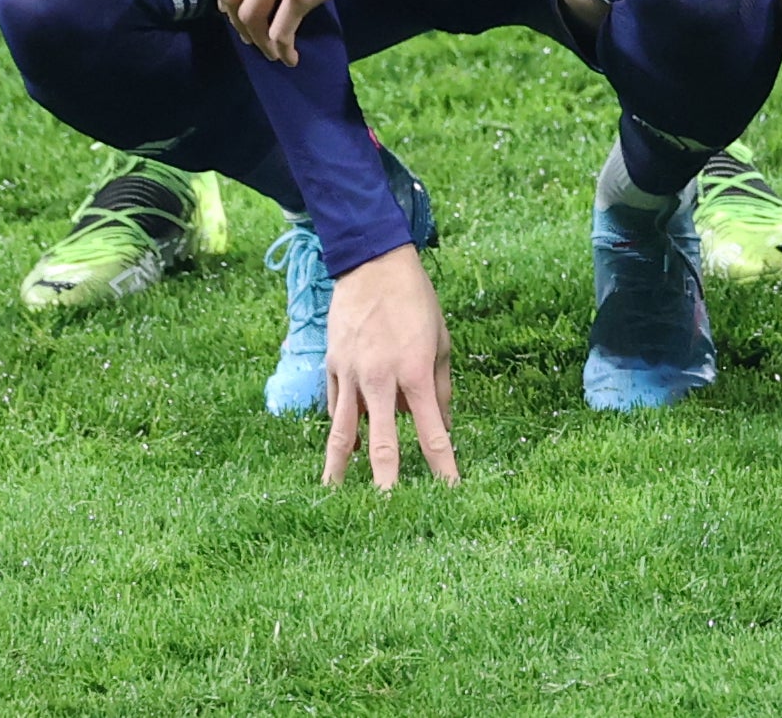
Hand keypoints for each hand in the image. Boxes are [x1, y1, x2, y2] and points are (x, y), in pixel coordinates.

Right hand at [316, 248, 457, 488]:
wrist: (373, 265)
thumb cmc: (417, 302)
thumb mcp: (442, 341)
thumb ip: (440, 387)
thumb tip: (442, 425)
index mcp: (415, 373)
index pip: (431, 432)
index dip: (442, 466)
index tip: (450, 492)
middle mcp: (380, 380)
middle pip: (382, 444)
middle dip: (386, 481)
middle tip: (388, 515)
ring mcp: (350, 376)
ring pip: (342, 432)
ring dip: (340, 468)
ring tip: (334, 498)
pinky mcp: (331, 369)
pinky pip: (335, 408)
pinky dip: (340, 430)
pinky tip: (342, 452)